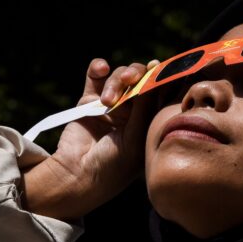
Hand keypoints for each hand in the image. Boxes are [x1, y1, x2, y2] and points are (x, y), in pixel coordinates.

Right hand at [22, 58, 159, 219]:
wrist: (78, 174)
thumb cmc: (113, 165)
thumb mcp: (136, 138)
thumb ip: (145, 107)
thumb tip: (153, 74)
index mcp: (150, 121)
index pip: (162, 92)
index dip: (164, 76)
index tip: (164, 66)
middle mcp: (134, 111)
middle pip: (141, 79)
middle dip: (136, 75)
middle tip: (130, 81)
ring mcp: (111, 104)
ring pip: (119, 75)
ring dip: (115, 81)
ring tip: (106, 101)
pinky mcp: (89, 100)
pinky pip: (96, 74)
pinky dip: (98, 67)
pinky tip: (100, 69)